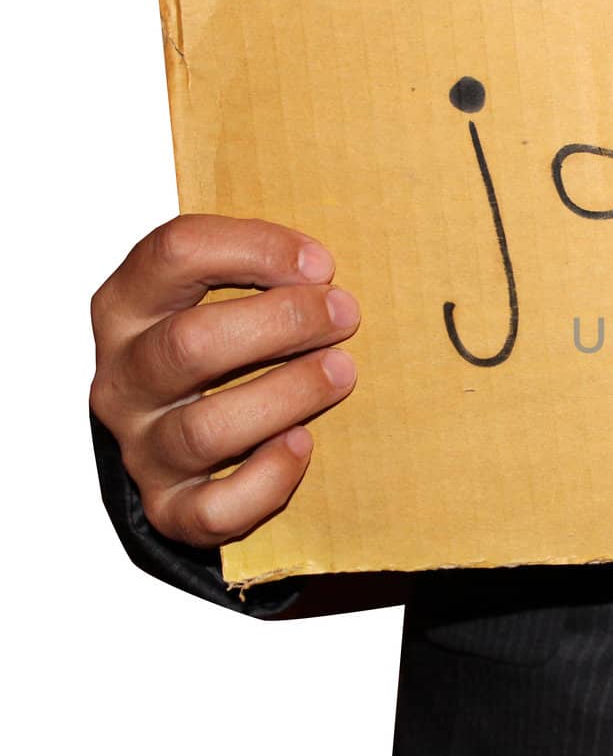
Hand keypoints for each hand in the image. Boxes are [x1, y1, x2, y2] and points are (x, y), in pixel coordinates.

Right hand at [89, 215, 360, 546]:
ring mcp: (143, 447)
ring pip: (207, 428)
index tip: (321, 264)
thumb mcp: (214, 296)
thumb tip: (325, 269)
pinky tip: (302, 445)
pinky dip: (267, 478)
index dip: (254, 248)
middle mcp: (124, 378)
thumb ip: (257, 273)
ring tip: (341, 371)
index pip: (174, 253)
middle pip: (190, 343)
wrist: (179, 447)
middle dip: (282, 323)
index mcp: (128, 307)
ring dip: (288, 394)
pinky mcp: (169, 507)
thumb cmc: (215, 355)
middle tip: (345, 315)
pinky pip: (214, 508)